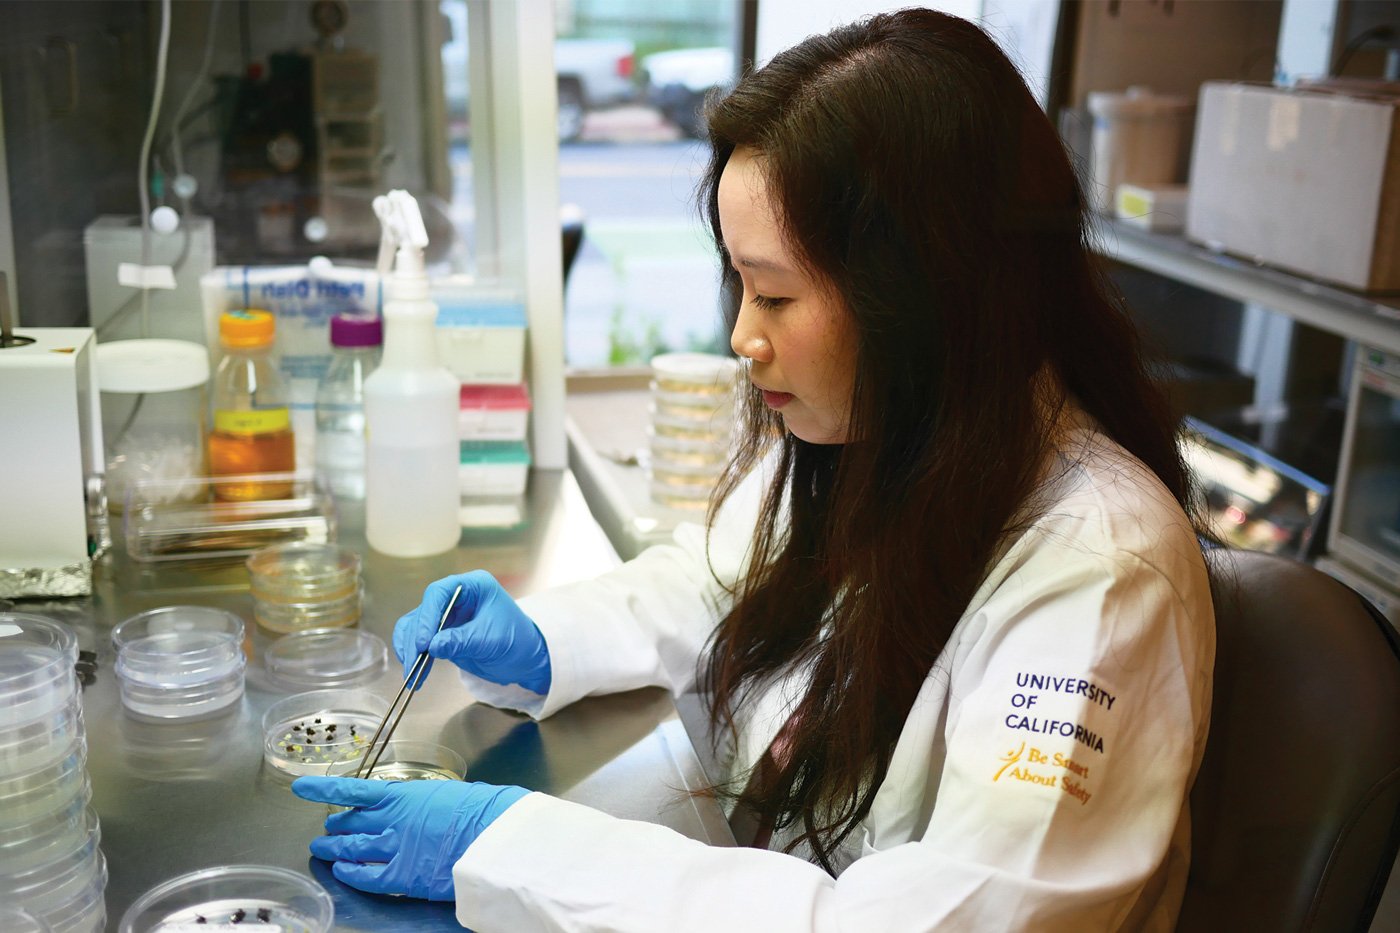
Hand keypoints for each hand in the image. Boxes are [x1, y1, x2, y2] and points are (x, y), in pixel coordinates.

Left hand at [292, 775, 529, 900]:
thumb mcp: (447, 792)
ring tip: (323, 849)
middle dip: (336, 825)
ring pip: (351, 849)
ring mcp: (393, 849)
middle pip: (349, 823)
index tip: (301, 789)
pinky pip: (367, 877)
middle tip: (328, 827)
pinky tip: (342, 871)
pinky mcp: (401, 877)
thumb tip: (419, 806)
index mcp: (402, 794)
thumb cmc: (481, 808)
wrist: (494, 836)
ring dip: (334, 849)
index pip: (351, 791)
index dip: (322, 790)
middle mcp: (390, 820)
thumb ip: (423, 800)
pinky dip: (351, 874)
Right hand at [392, 570, 551, 693]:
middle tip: (414, 662)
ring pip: (415, 626)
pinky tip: (415, 671)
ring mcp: (447, 615)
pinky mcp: (442, 633)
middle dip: (415, 637)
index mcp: (473, 586)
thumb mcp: (490, 640)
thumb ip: (461, 641)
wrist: (525, 659)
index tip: (423, 642)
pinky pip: (419, 640)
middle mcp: (456, 597)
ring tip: (413, 673)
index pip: (439, 593)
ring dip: (410, 648)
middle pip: (424, 610)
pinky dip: (414, 655)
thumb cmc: (516, 641)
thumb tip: (433, 646)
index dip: (427, 616)